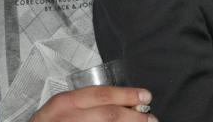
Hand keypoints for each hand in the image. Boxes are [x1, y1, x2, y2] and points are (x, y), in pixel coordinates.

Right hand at [30, 85, 155, 121]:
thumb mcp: (61, 108)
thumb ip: (84, 103)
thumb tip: (121, 104)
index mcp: (66, 102)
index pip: (103, 95)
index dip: (128, 95)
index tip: (145, 96)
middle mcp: (69, 118)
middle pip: (109, 115)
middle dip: (134, 116)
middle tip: (151, 118)